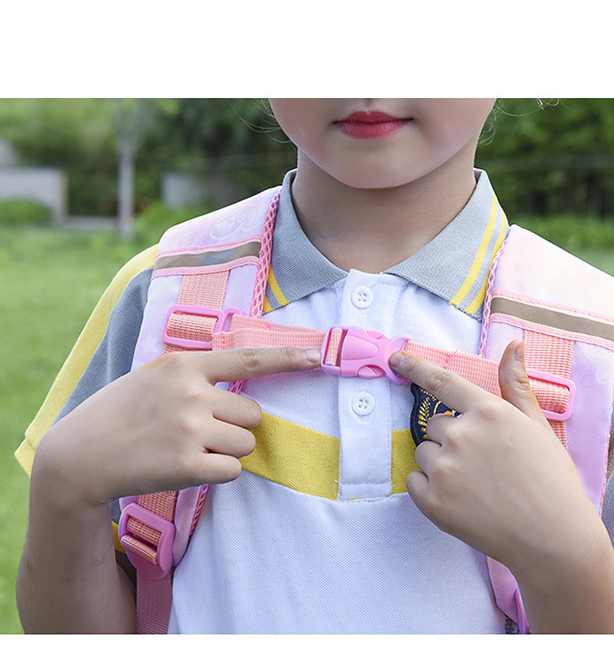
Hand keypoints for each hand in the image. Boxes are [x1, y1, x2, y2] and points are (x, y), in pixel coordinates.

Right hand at [34, 346, 320, 507]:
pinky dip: (217, 475)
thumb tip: (238, 387)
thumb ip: (193, 375)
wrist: (78, 457)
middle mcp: (192, 392)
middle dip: (236, 427)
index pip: (247, 358)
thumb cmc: (118, 414)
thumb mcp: (152, 378)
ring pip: (246, 445)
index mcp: (183, 365)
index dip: (287, 359)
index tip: (317, 357)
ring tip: (186, 450)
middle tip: (197, 433)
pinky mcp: (188, 465)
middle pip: (253, 414)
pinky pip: (233, 471)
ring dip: (226, 452)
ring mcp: (191, 428)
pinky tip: (185, 469)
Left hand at [389, 341, 604, 577]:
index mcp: (488, 411)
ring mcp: (446, 469)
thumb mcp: (536, 425)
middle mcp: (462, 435)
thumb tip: (513, 344)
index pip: (440, 380)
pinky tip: (462, 502)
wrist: (555, 540)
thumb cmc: (551, 480)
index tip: (394, 359)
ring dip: (441, 465)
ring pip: (424, 454)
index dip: (414, 366)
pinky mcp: (434, 503)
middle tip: (484, 464)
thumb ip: (515, 384)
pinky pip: (415, 483)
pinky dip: (430, 491)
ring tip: (477, 485)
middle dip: (451, 439)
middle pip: (434, 425)